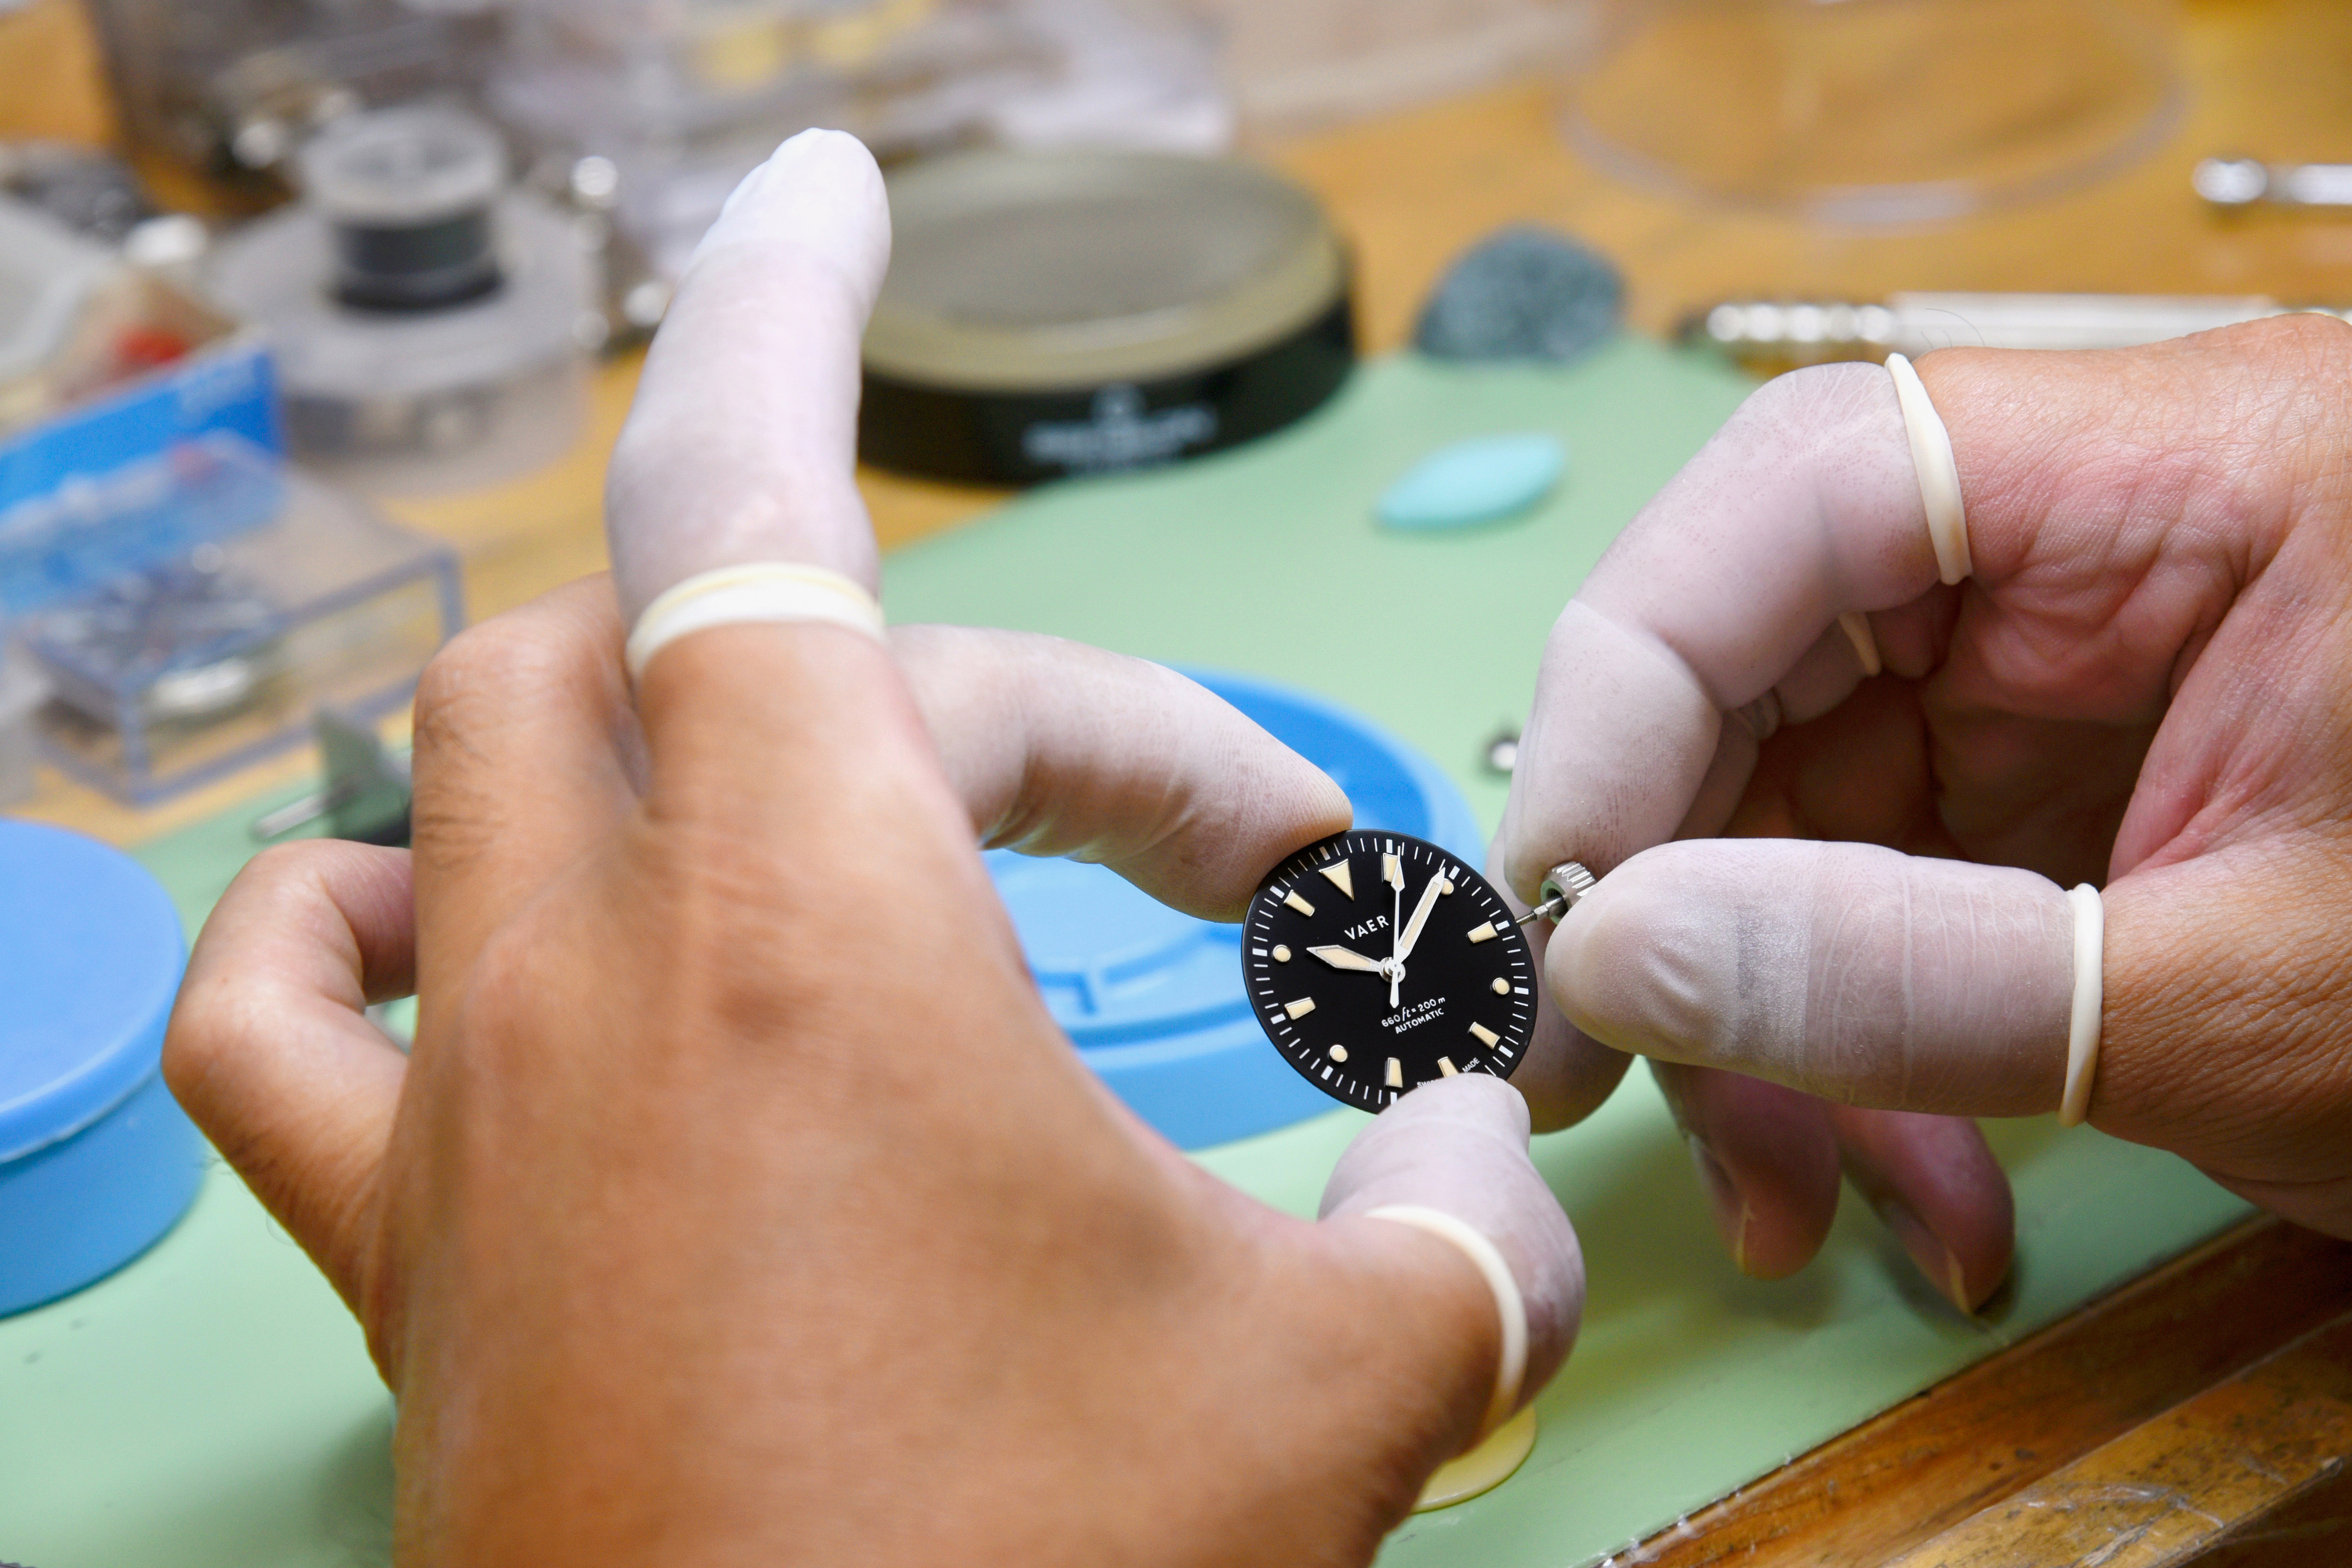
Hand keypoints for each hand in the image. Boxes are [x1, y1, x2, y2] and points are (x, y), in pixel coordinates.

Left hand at [164, 130, 1581, 1566]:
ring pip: (473, 759)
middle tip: (1183, 837)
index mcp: (816, 930)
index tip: (825, 185)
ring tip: (826, 789)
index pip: (751, 495)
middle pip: (709, 649)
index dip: (790, 302)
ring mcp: (467, 1102)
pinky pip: (287, 1002)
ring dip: (652, 716)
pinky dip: (359, 916)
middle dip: (981, 691)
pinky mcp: (409, 1244)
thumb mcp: (1338, 1384)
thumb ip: (1457, 1226)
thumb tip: (1486, 1161)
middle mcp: (596, 970)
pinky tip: (470, 937)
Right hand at [1498, 316, 2351, 1306]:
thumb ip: (1911, 972)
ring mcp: (2073, 663)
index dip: (1644, 679)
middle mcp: (2103, 535)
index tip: (1574, 896)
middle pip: (1772, 645)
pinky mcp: (2059, 776)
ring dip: (1768, 1012)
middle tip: (1611, 1080)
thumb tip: (1612, 956)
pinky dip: (1854, 1037)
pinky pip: (1876, 877)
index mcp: (2196, 474)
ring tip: (1802, 1198)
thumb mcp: (2236, 1001)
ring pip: (1798, 792)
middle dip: (1684, 886)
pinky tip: (1895, 1175)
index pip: (1814, 482)